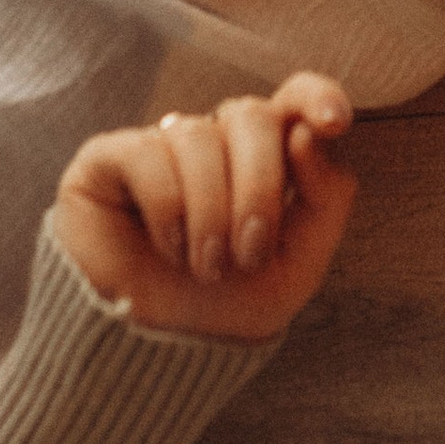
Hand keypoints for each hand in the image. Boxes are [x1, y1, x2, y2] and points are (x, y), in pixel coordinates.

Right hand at [50, 75, 356, 343]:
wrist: (157, 348)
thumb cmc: (227, 304)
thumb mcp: (299, 263)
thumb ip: (326, 198)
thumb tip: (305, 134)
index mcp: (264, 157)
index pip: (293, 99)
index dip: (315, 95)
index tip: (335, 123)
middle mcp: (214, 142)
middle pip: (250, 115)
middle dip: (259, 187)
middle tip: (248, 254)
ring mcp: (161, 145)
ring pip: (198, 136)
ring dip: (210, 212)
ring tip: (204, 266)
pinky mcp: (108, 157)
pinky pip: (147, 154)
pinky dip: (167, 209)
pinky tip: (168, 247)